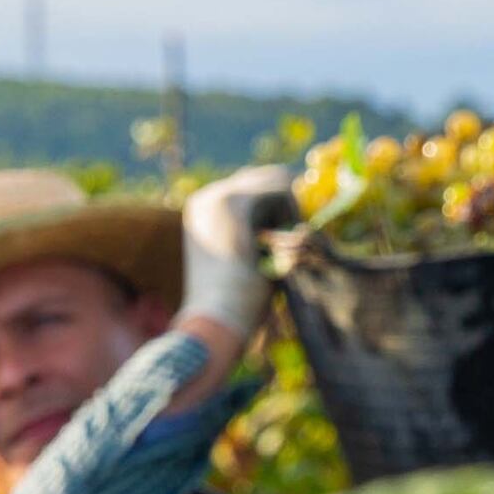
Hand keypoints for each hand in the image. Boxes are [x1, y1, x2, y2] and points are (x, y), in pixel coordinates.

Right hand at [179, 162, 297, 347]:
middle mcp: (205, 198)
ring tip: (282, 243)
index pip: (252, 187)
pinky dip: (290, 213)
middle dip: (285, 204)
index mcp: (201, 211)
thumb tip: (292, 203)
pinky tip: (281, 241)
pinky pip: (280, 189)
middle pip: (265, 176)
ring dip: (289, 209)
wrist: (216, 317)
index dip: (277, 208)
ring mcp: (217, 197)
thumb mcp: (247, 255)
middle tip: (286, 239)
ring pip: (275, 179)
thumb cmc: (233, 299)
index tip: (280, 238)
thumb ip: (261, 227)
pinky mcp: (234, 202)